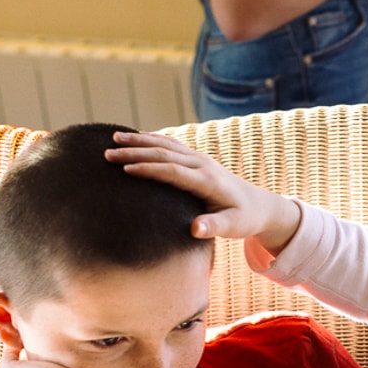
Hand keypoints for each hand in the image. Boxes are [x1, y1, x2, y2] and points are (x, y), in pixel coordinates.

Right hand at [106, 132, 301, 256]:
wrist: (260, 206)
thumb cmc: (245, 219)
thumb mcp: (233, 228)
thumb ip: (214, 227)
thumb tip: (195, 229)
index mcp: (208, 181)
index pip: (173, 171)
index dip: (149, 170)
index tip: (125, 170)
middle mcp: (203, 165)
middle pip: (165, 154)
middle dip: (135, 153)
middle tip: (107, 154)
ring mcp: (201, 159)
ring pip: (166, 145)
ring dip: (139, 141)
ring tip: (114, 138)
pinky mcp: (198, 160)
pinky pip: (172, 145)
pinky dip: (152, 139)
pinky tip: (134, 137)